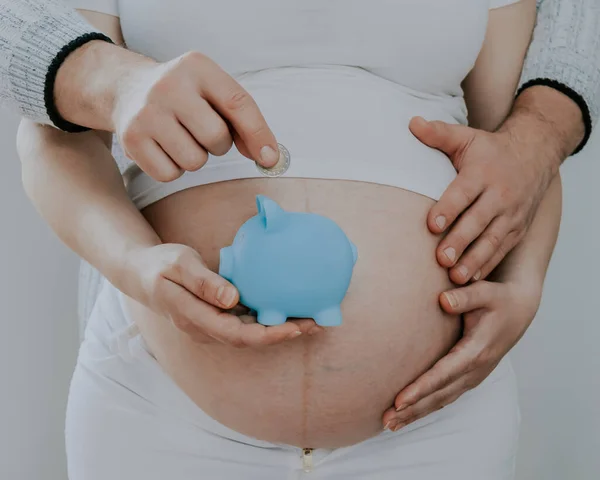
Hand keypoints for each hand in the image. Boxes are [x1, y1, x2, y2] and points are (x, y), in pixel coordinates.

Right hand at [111, 50, 279, 180]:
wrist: (127, 89)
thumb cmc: (185, 96)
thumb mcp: (213, 92)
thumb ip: (243, 121)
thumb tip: (268, 158)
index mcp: (197, 67)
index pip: (238, 103)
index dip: (259, 134)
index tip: (270, 159)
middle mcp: (168, 85)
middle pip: (216, 138)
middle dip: (218, 145)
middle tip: (202, 132)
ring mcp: (146, 112)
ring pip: (194, 161)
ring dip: (195, 158)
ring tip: (181, 137)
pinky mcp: (130, 139)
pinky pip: (170, 174)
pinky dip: (173, 169)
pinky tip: (164, 148)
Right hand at [124, 243, 322, 346]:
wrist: (140, 274)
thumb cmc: (159, 265)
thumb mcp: (178, 264)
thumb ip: (203, 281)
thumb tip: (232, 299)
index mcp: (195, 318)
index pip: (238, 335)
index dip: (269, 335)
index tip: (296, 328)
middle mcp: (205, 329)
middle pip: (250, 339)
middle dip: (284, 334)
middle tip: (317, 322)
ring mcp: (209, 326)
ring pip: (250, 334)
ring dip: (279, 328)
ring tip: (310, 317)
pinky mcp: (215, 318)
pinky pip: (245, 324)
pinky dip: (266, 319)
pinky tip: (284, 309)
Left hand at [382, 278, 541, 431]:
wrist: (519, 308)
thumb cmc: (499, 298)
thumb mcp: (486, 292)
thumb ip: (465, 297)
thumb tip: (443, 300)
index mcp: (476, 351)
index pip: (443, 374)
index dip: (420, 388)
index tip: (399, 401)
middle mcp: (475, 369)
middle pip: (439, 395)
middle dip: (412, 409)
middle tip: (385, 421)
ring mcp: (473, 376)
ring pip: (441, 400)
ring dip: (416, 413)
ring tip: (390, 425)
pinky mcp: (469, 377)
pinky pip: (445, 397)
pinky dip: (426, 408)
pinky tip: (408, 414)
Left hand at [409, 116, 558, 283]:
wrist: (534, 155)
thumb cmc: (490, 150)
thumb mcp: (466, 138)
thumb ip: (439, 134)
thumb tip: (412, 123)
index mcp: (482, 174)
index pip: (463, 193)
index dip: (448, 209)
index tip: (432, 225)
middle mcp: (499, 196)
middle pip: (478, 221)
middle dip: (460, 241)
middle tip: (441, 259)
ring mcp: (511, 215)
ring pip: (491, 241)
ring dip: (473, 260)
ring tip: (455, 277)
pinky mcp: (516, 229)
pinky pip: (501, 250)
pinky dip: (486, 266)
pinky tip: (470, 281)